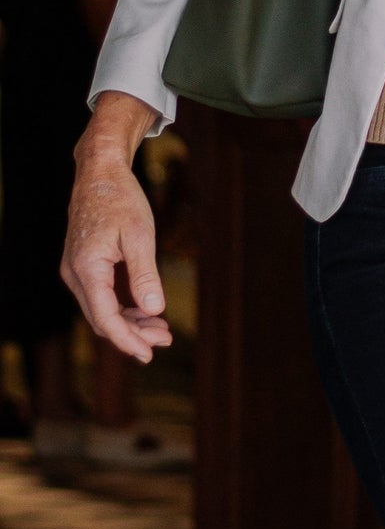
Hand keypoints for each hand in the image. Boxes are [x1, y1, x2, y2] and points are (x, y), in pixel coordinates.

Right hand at [63, 91, 172, 363]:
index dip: (127, 340)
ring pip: (100, 310)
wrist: (99, 173)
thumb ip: (145, 274)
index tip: (148, 354)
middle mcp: (75, 274)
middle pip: (102, 319)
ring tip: (161, 329)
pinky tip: (144, 310)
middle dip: (133, 334)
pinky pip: (99, 296)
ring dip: (129, 322)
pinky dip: (121, 306)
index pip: (105, 319)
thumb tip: (154, 311)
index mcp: (88, 269)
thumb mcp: (139, 235)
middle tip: (165, 339)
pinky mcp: (82, 265)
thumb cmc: (121, 199)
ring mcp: (75, 270)